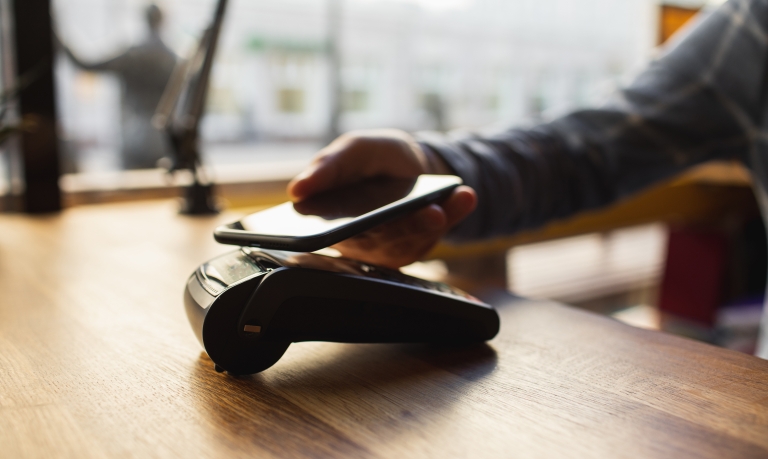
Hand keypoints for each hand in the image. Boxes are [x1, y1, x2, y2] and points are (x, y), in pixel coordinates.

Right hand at [288, 129, 475, 268]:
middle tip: (428, 213)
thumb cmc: (374, 158)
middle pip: (378, 240)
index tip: (350, 226)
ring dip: (433, 222)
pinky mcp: (417, 245)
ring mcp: (389, 246)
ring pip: (409, 241)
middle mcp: (359, 240)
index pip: (328, 234)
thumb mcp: (352, 150)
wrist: (411, 164)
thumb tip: (297, 190)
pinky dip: (453, 214)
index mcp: (330, 221)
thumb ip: (327, 166)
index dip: (338, 233)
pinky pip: (434, 235)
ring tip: (449, 203)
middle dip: (405, 226)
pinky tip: (465, 197)